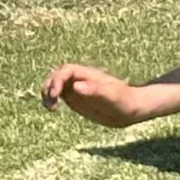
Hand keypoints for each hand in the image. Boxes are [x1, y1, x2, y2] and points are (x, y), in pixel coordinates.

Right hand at [40, 63, 160, 127]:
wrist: (132, 109)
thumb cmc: (125, 100)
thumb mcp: (112, 96)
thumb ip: (95, 90)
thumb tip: (75, 86)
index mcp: (89, 75)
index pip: (66, 70)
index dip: (57, 80)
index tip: (55, 95)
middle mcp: (81, 80)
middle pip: (57, 75)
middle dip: (49, 85)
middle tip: (49, 103)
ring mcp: (78, 89)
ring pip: (56, 85)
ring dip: (47, 93)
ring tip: (49, 108)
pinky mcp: (77, 99)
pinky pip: (60, 95)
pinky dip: (52, 99)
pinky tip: (52, 108)